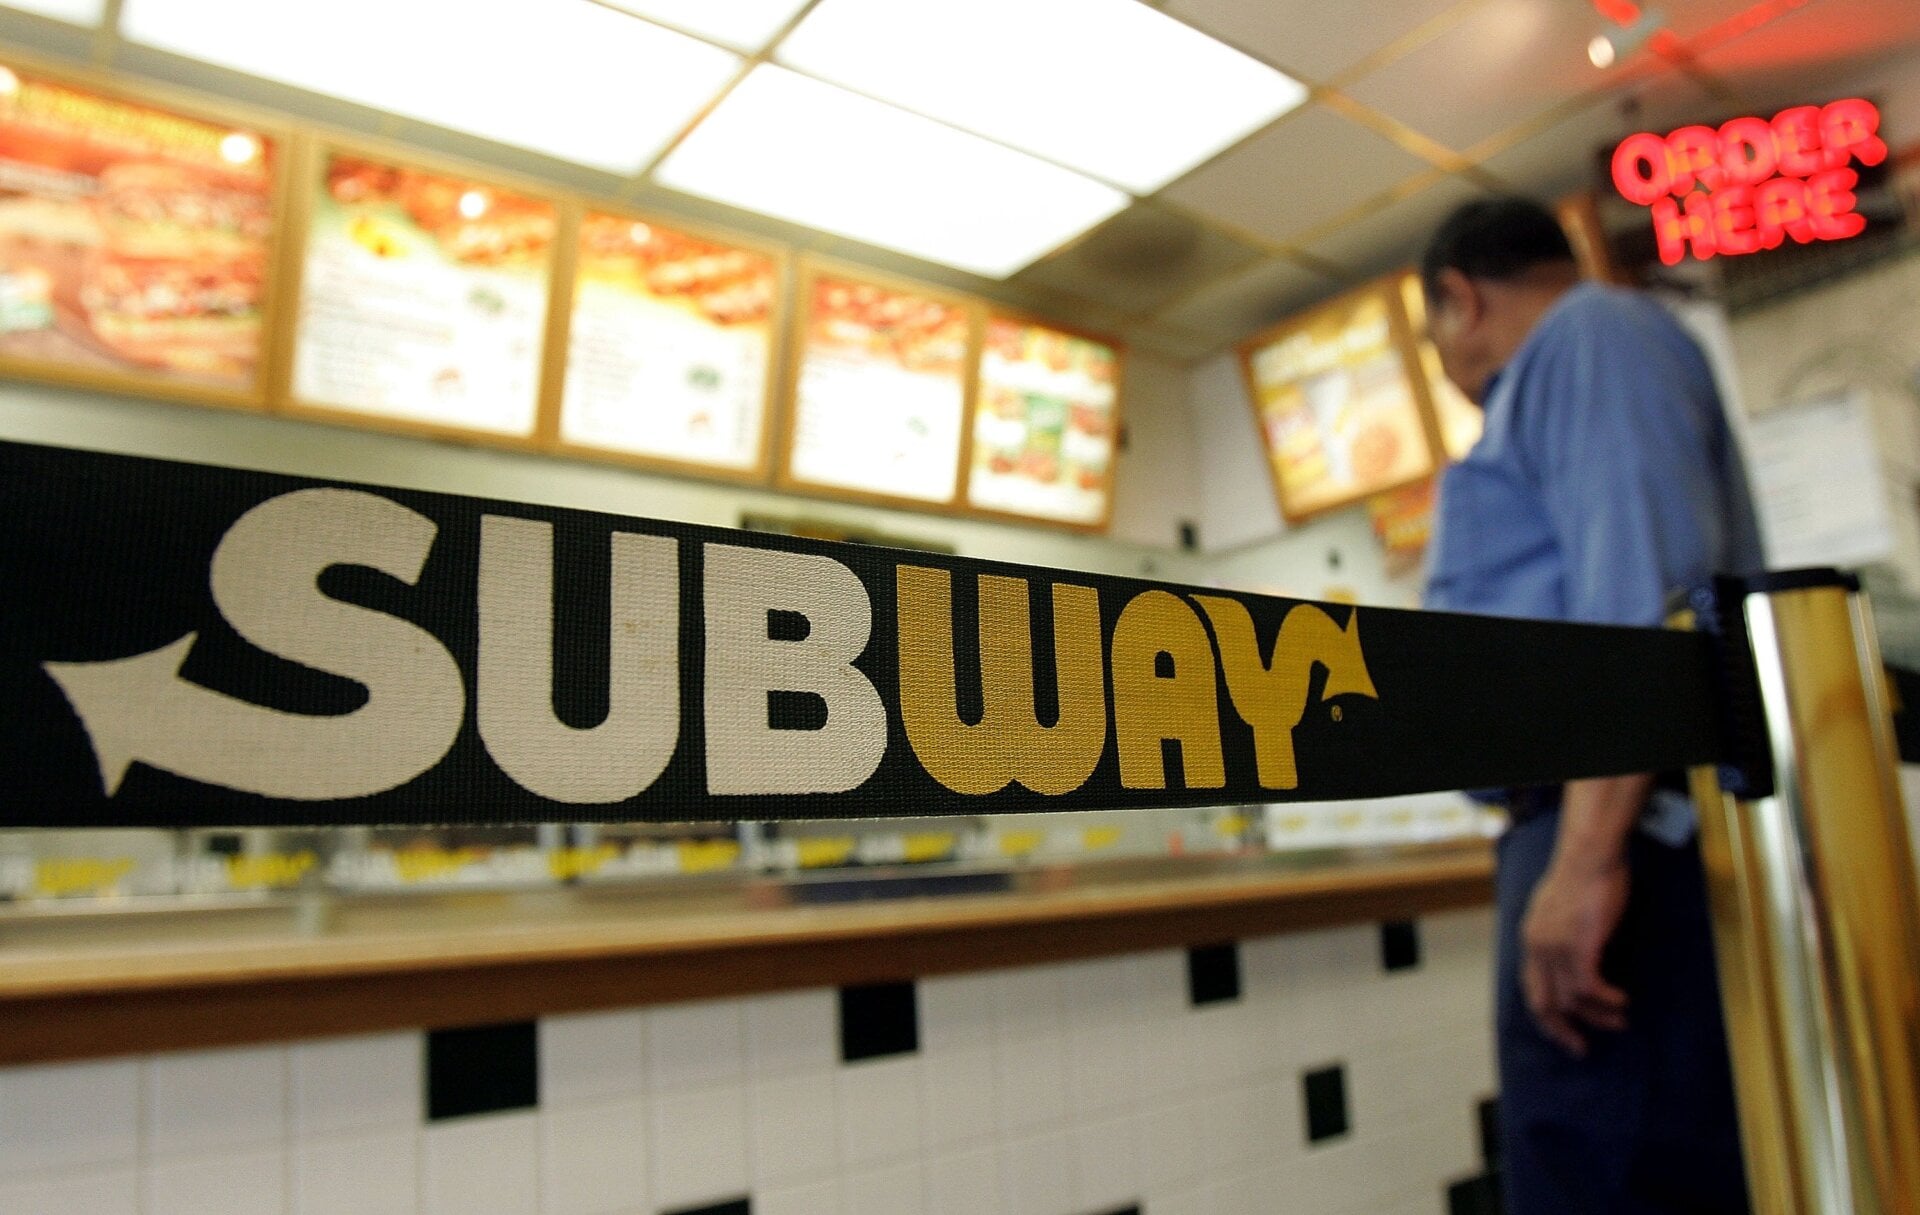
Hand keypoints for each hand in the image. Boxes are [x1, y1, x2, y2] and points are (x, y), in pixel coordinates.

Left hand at [1521, 855, 1630, 1056]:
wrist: (1590, 856)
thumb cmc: (1584, 879)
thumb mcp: (1562, 912)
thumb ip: (1560, 937)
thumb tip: (1575, 960)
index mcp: (1530, 940)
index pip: (1531, 989)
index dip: (1547, 1016)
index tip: (1565, 1034)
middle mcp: (1536, 947)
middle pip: (1543, 1004)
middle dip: (1562, 1030)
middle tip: (1581, 1047)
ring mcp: (1554, 947)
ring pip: (1572, 999)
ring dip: (1598, 1015)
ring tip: (1619, 1019)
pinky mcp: (1577, 946)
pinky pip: (1589, 988)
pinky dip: (1606, 1000)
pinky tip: (1621, 1001)